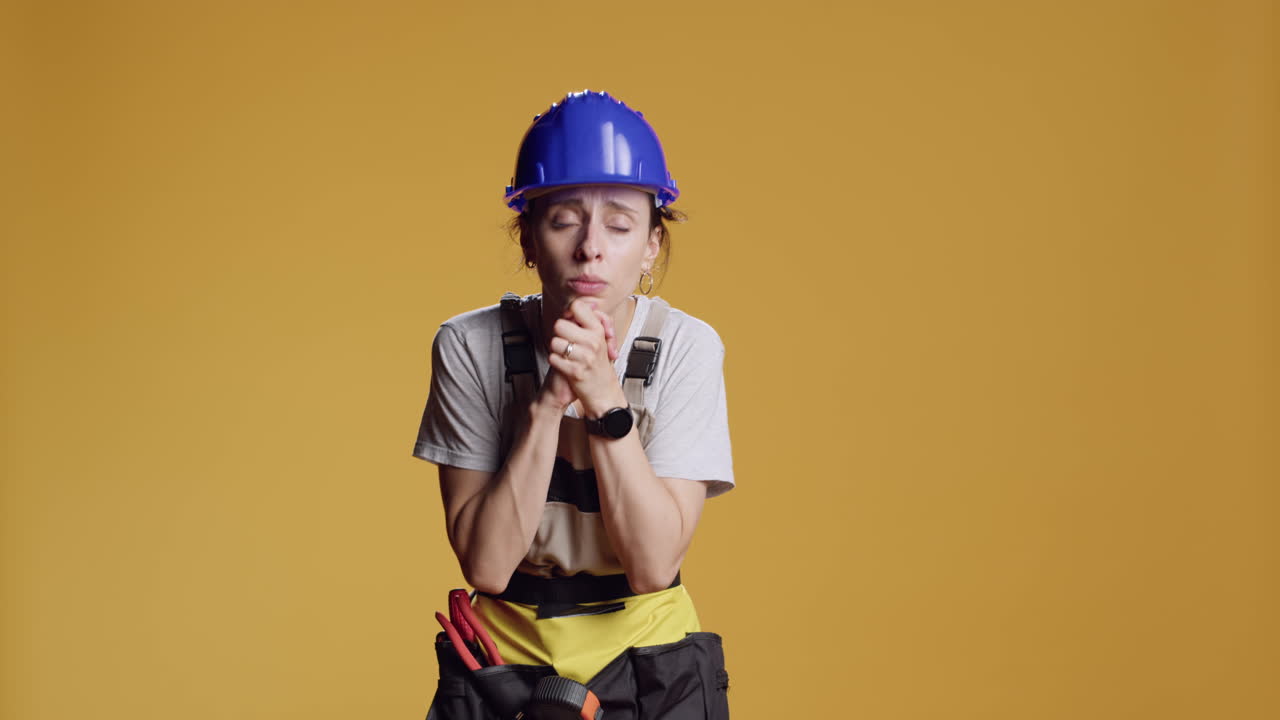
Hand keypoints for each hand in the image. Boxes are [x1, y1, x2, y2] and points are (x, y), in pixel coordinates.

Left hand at [546, 298, 625, 416]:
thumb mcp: (601, 339)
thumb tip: (589, 303)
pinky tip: (564, 364)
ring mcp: (584, 357)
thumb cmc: (599, 365)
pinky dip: (555, 361)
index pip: (578, 307)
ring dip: (556, 348)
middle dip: (560, 333)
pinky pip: (553, 358)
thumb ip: (593, 320)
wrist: (603, 392)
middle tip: (567, 340)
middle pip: (560, 324)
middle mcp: (592, 342)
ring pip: (555, 341)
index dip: (569, 312)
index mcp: (598, 331)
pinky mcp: (575, 371)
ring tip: (566, 354)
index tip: (570, 320)